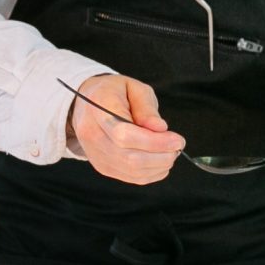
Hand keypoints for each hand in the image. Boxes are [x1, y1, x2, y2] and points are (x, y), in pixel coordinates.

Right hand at [70, 74, 184, 185]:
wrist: (87, 104)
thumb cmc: (114, 93)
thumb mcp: (134, 88)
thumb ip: (147, 108)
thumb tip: (160, 129)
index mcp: (98, 108)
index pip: (124, 134)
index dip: (154, 142)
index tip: (176, 139)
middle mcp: (92, 133)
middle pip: (129, 156)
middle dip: (161, 156)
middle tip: (177, 146)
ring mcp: (95, 153)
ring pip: (131, 170)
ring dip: (158, 166)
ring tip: (171, 152)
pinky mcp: (102, 166)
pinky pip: (129, 177)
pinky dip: (150, 173)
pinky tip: (160, 162)